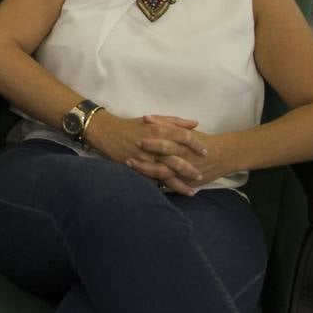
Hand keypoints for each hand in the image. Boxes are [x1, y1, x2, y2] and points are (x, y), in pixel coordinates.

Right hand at [84, 112, 208, 195]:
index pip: (182, 136)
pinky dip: (164, 186)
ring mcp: (144, 157)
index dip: (196, 144)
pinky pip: (153, 179)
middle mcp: (152, 144)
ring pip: (166, 172)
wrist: (108, 132)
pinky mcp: (137, 167)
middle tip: (201, 174)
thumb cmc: (133, 126)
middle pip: (176, 157)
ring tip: (192, 190)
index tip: (205, 152)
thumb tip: (195, 124)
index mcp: (158, 129)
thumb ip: (175, 121)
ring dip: (179, 182)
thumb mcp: (154, 119)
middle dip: (190, 168)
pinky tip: (174, 192)